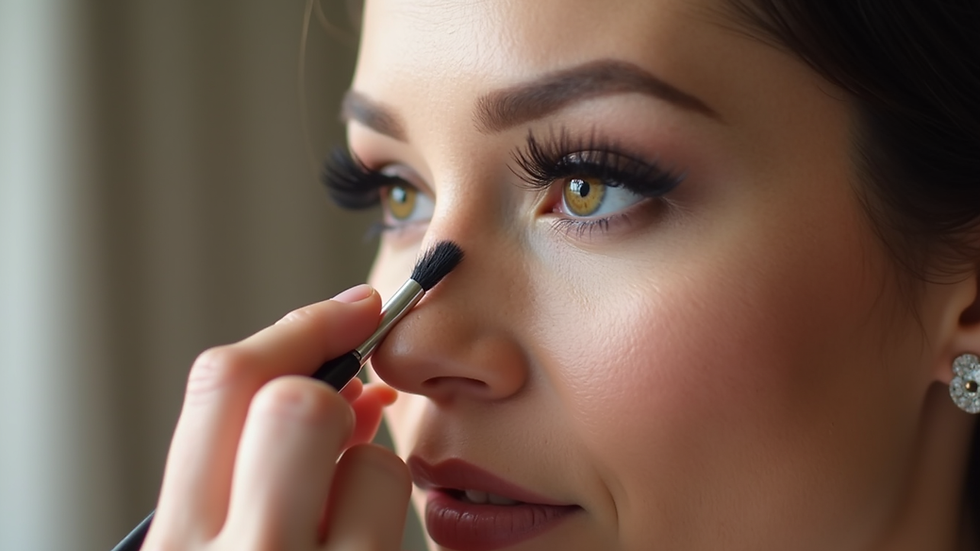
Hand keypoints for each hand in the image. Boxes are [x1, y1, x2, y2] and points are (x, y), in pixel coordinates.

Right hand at [142, 285, 411, 549]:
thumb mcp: (224, 543)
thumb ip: (263, 469)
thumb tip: (350, 387)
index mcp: (175, 539)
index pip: (223, 384)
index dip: (298, 329)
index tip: (353, 309)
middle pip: (296, 403)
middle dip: (331, 401)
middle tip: (346, 427)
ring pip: (371, 460)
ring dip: (370, 472)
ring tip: (348, 520)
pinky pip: (402, 511)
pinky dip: (392, 513)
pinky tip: (365, 543)